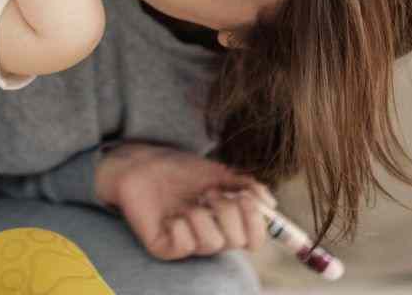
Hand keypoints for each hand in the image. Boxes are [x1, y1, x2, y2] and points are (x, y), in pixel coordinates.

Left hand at [95, 142, 276, 259]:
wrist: (141, 164)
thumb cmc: (178, 169)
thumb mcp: (217, 172)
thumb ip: (246, 184)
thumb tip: (270, 203)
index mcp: (224, 222)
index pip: (253, 239)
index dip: (257, 224)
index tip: (245, 198)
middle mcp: (209, 235)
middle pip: (237, 242)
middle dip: (228, 213)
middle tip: (209, 193)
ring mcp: (187, 243)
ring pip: (212, 245)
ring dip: (204, 216)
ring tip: (189, 202)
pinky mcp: (165, 247)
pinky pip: (184, 246)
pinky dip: (182, 226)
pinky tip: (171, 215)